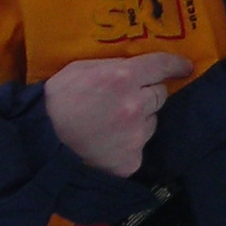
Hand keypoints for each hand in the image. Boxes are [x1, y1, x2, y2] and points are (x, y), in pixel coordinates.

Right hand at [43, 53, 192, 176]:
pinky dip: (128, 145)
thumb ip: (113, 67)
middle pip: (160, 95)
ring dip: (139, 120)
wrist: (40, 145)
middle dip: (148, 94)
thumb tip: (138, 68)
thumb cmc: (56, 102)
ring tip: (110, 125)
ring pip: (151, 122)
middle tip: (125, 100)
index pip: (161, 66)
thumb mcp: (81, 69)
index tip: (186, 67)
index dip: (176, 65)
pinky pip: (139, 147)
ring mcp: (136, 136)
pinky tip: (107, 144)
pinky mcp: (132, 161)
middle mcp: (135, 106)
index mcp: (122, 77)